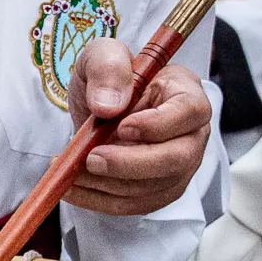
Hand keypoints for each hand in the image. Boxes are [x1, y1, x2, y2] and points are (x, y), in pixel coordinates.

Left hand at [63, 38, 211, 217]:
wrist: (98, 107)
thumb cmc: (109, 79)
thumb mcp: (101, 55)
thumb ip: (107, 66)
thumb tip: (109, 105)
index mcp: (185, 93)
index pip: (190, 112)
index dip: (159, 125)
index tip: (122, 127)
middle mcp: (191, 133)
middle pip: (178, 158)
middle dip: (130, 163)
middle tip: (90, 158)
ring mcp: (178, 166)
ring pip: (153, 187)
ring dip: (107, 184)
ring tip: (70, 170)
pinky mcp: (157, 190)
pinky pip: (133, 205)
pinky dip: (99, 201)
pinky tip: (72, 187)